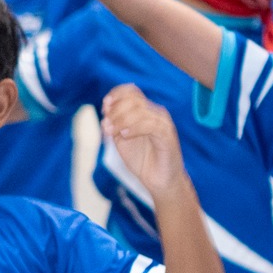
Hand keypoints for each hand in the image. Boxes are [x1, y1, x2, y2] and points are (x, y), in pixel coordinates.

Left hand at [101, 86, 188, 201]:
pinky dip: (133, 128)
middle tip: (106, 127)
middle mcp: (156, 113)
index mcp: (146, 111)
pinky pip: (150, 124)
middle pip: (133, 99)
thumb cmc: (142, 160)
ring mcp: (163, 123)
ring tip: (112, 133)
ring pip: (140, 110)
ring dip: (120, 120)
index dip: (115, 95)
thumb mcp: (121, 138)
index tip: (104, 107)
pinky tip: (124, 136)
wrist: (159, 181)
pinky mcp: (168, 135)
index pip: (131, 91)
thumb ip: (114, 123)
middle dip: (114, 111)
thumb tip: (105, 108)